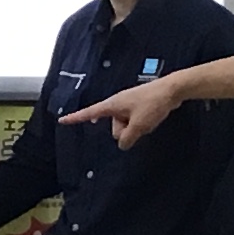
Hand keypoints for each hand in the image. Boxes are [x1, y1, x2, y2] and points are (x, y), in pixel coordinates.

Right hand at [62, 78, 180, 148]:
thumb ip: (127, 138)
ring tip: (149, 120)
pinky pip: (133, 122)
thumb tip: (122, 144)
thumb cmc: (152, 104)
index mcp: (112, 105)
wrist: (171, 90)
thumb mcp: (139, 125)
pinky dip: (140, 124)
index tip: (62, 120)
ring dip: (135, 128)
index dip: (75, 118)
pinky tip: (151, 118)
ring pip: (125, 127)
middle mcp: (117, 104)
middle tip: (140, 124)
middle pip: (114, 128)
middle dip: (125, 131)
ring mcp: (127, 106)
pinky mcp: (137, 107)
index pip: (89, 113)